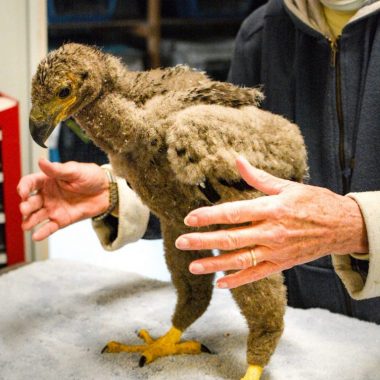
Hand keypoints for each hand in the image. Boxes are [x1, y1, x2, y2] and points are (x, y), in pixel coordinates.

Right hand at [18, 158, 109, 240]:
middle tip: (25, 209)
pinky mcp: (62, 220)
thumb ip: (58, 170)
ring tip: (27, 225)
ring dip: (30, 220)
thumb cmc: (91, 176)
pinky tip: (36, 236)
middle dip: (26, 206)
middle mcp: (48, 195)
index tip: (23, 192)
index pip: (30, 183)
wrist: (107, 190)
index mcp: (48, 180)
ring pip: (37, 216)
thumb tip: (41, 161)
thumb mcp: (75, 170)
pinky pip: (50, 227)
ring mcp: (54, 208)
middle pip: (31, 201)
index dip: (24, 187)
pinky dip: (42, 232)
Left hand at [175, 157, 367, 288]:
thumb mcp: (287, 186)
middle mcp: (271, 232)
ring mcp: (276, 251)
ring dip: (215, 264)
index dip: (209, 216)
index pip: (234, 213)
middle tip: (181, 242)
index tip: (190, 218)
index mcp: (271, 209)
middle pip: (231, 238)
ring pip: (240, 260)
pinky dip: (238, 280)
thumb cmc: (313, 202)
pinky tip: (221, 283)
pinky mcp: (281, 264)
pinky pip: (256, 274)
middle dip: (203, 241)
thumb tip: (238, 160)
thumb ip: (258, 177)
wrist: (340, 226)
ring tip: (193, 266)